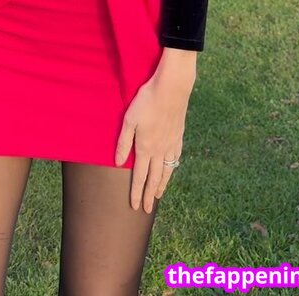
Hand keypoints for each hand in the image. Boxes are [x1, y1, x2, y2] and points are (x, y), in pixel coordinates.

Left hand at [114, 70, 193, 212]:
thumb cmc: (147, 100)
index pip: (140, 176)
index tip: (134, 206)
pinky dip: (172, 169)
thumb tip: (119, 163)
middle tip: (147, 209)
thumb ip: (124, 142)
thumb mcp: (129, 119)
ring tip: (158, 196)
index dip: (136, 192)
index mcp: (145, 147)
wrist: (172, 88)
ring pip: (166, 171)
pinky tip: (171, 170)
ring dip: (161, 185)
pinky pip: (175, 158)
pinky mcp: (179, 136)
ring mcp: (171, 144)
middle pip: (154, 178)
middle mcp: (160, 150)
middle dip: (149, 195)